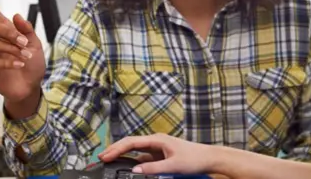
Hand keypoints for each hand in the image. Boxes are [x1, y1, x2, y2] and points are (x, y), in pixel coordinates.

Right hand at [0, 0, 45, 107]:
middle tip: (24, 42)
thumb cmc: (33, 64)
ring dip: (12, 49)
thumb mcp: (36, 45)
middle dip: (9, 32)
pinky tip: (19, 64)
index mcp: (7, 31)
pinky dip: (9, 61)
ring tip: (26, 56)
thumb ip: (27, 30)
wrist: (31, 86)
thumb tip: (16, 15)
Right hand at [98, 134, 218, 175]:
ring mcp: (158, 149)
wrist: (209, 158)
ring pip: (135, 152)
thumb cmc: (194, 158)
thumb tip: (135, 171)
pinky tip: (127, 168)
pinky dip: (133, 162)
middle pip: (130, 144)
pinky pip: (143, 159)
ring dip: (123, 156)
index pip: (131, 142)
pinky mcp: (161, 156)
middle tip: (101, 157)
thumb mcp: (173, 165)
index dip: (117, 148)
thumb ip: (153, 169)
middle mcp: (156, 142)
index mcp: (157, 139)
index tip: (105, 156)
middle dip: (115, 150)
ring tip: (109, 161)